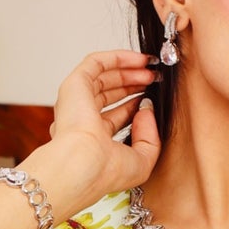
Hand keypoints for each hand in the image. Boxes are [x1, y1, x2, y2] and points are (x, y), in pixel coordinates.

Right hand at [31, 49, 161, 216]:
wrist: (82, 165)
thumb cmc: (105, 171)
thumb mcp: (141, 160)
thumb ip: (151, 137)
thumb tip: (147, 109)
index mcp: (93, 140)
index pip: (117, 115)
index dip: (136, 104)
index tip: (155, 97)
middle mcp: (82, 120)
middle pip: (110, 93)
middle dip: (134, 83)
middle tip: (155, 79)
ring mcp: (76, 101)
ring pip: (103, 76)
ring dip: (129, 69)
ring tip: (151, 68)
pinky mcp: (74, 85)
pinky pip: (96, 62)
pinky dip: (118, 57)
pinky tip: (139, 59)